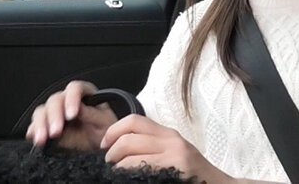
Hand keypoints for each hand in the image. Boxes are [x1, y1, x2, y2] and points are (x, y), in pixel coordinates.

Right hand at [26, 80, 117, 149]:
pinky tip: (35, 138)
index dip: (71, 99)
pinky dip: (34, 131)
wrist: (98, 144)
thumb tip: (79, 109)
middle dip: (54, 116)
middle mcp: (67, 99)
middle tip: (56, 132)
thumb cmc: (104, 129)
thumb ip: (92, 114)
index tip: (72, 115)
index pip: (75, 89)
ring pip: (42, 111)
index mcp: (84, 93)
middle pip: (55, 100)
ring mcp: (55, 111)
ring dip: (41, 125)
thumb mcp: (104, 122)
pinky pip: (36, 124)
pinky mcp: (47, 124)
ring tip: (42, 139)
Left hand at [101, 114, 234, 182]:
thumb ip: (153, 147)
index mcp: (168, 134)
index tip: (104, 146)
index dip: (113, 131)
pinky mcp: (176, 168)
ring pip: (130, 155)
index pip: (134, 121)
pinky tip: (129, 180)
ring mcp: (175, 155)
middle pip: (128, 138)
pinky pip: (141, 169)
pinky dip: (127, 175)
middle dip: (110, 153)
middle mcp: (171, 140)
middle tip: (108, 165)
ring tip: (116, 175)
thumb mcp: (175, 154)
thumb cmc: (194, 175)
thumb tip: (120, 149)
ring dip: (116, 167)